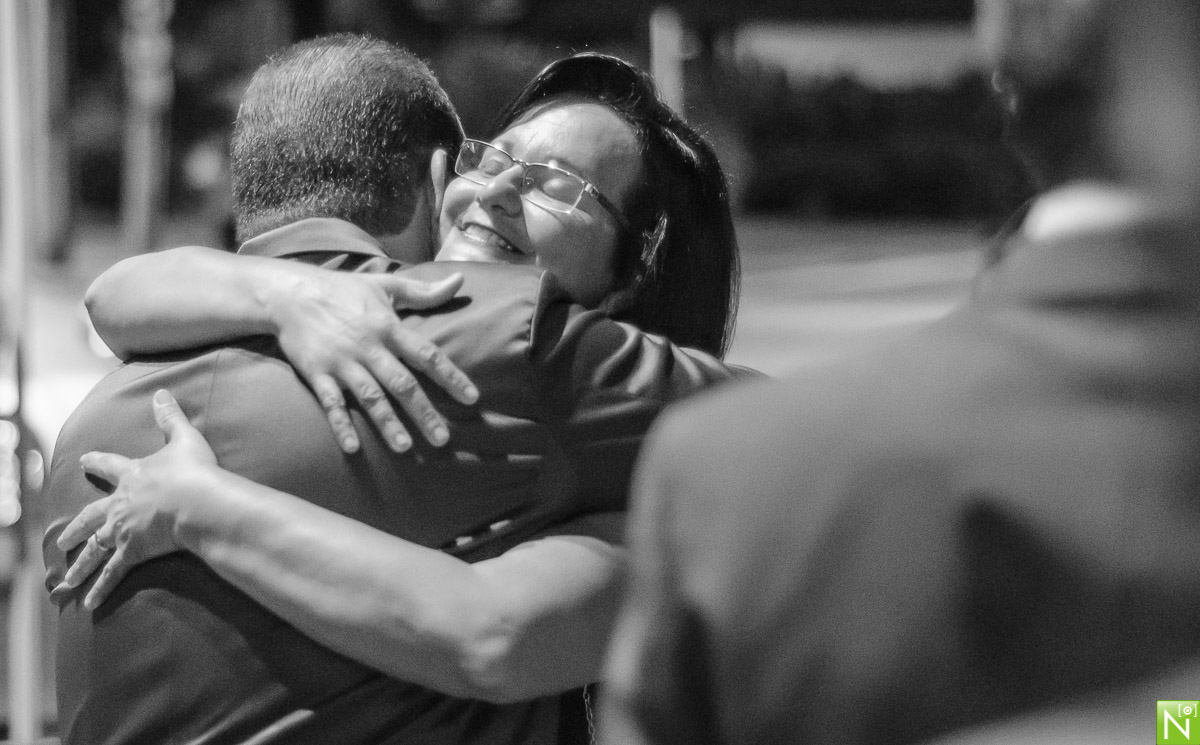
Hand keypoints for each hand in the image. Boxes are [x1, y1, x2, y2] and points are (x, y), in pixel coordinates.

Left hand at [53, 390, 215, 608]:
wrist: (197, 500)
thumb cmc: (194, 471)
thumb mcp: (184, 439)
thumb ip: (171, 417)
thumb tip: (160, 392)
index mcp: (133, 476)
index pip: (109, 466)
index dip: (97, 462)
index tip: (84, 460)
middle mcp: (121, 504)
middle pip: (90, 517)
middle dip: (76, 527)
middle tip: (62, 538)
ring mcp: (123, 530)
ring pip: (94, 550)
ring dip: (78, 566)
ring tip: (64, 580)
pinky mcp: (132, 552)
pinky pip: (112, 575)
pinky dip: (100, 589)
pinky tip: (88, 604)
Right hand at [268, 269, 479, 453]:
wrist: (289, 293)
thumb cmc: (342, 290)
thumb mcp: (385, 285)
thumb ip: (424, 291)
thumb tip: (460, 281)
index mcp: (388, 328)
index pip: (427, 355)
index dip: (451, 377)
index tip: (472, 399)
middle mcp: (369, 347)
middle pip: (402, 384)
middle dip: (423, 412)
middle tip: (442, 439)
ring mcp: (342, 362)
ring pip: (370, 397)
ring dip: (387, 423)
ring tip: (405, 448)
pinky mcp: (317, 373)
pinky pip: (331, 403)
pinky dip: (341, 425)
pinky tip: (353, 447)